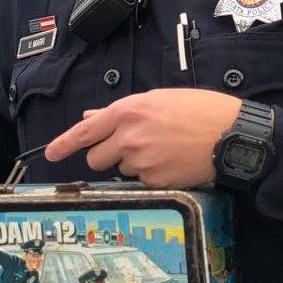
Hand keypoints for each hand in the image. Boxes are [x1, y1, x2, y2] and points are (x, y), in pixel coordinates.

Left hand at [44, 89, 243, 186]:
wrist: (231, 134)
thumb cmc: (200, 111)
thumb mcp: (158, 100)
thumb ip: (120, 112)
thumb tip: (91, 117)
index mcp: (127, 112)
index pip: (85, 132)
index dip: (63, 144)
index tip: (50, 154)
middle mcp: (128, 137)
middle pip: (96, 159)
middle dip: (107, 157)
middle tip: (134, 148)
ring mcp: (141, 161)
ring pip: (121, 170)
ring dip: (133, 164)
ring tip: (163, 150)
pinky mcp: (155, 180)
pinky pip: (141, 182)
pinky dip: (152, 175)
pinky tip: (172, 162)